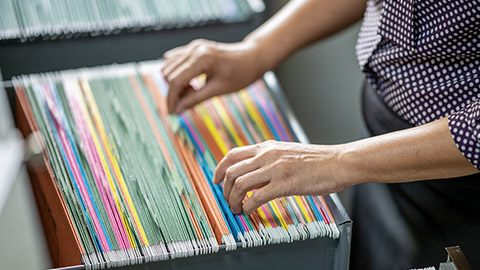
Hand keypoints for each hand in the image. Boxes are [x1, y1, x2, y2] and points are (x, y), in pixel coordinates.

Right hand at [162, 39, 265, 113]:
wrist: (253, 58)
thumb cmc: (240, 74)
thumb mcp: (218, 90)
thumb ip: (195, 99)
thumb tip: (177, 110)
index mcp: (201, 60)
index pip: (176, 81)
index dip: (171, 99)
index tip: (171, 113)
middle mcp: (194, 50)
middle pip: (169, 74)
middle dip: (174, 91)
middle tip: (187, 102)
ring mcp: (193, 46)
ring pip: (169, 66)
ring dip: (175, 82)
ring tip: (192, 91)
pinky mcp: (195, 47)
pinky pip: (175, 59)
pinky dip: (177, 72)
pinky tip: (190, 83)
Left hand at [213, 140, 345, 214]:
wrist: (338, 162)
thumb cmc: (317, 160)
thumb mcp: (286, 153)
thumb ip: (268, 160)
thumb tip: (253, 175)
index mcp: (267, 147)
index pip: (232, 155)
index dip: (219, 169)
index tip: (216, 180)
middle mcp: (267, 155)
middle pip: (231, 171)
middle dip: (224, 189)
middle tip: (228, 200)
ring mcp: (275, 169)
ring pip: (239, 184)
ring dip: (233, 200)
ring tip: (236, 209)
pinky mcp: (284, 183)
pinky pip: (256, 197)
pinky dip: (247, 206)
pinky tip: (249, 211)